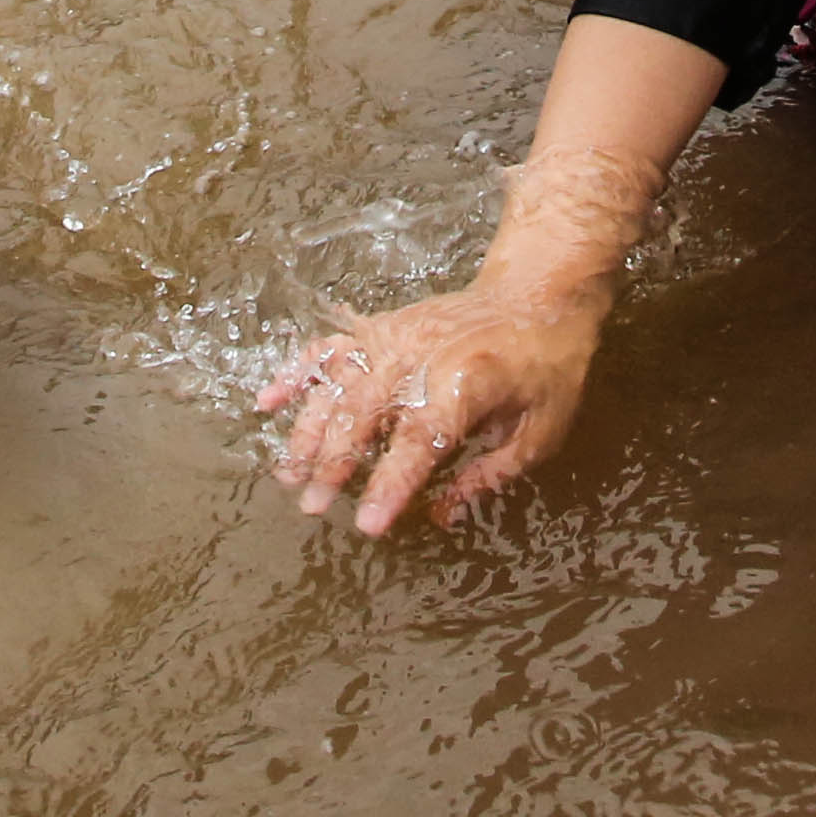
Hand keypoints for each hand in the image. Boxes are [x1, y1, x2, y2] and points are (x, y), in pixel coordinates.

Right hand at [260, 278, 606, 536]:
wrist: (537, 292)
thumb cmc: (546, 366)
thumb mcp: (539, 430)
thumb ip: (488, 476)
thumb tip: (441, 516)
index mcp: (466, 384)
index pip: (419, 441)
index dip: (390, 483)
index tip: (367, 524)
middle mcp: (422, 357)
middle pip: (366, 412)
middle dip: (334, 463)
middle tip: (311, 506)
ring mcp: (397, 338)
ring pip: (339, 384)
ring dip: (309, 429)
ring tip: (287, 473)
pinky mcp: (383, 328)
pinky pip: (332, 349)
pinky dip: (298, 373)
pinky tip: (268, 401)